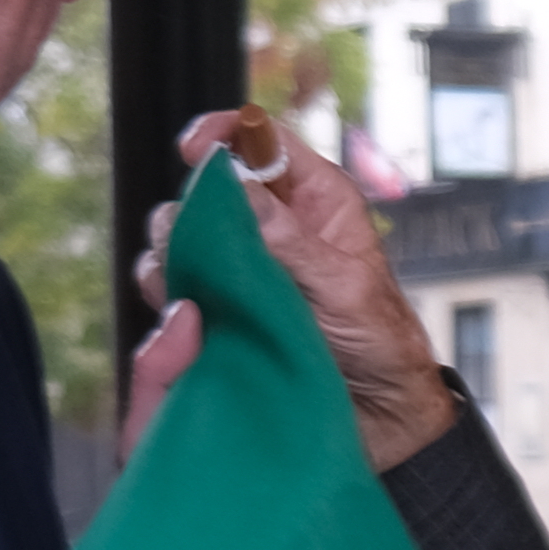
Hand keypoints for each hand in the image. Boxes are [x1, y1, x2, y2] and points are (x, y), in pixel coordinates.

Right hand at [133, 106, 456, 475]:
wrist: (378, 416)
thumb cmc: (381, 344)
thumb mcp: (343, 287)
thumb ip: (290, 240)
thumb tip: (237, 185)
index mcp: (315, 198)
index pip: (260, 139)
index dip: (223, 133)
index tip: (192, 150)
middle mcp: (273, 224)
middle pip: (206, 188)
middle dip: (189, 209)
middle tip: (191, 240)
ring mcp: (243, 266)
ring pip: (181, 236)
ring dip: (173, 254)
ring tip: (192, 287)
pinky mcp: (223, 307)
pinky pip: (175, 287)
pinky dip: (168, 295)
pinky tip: (187, 315)